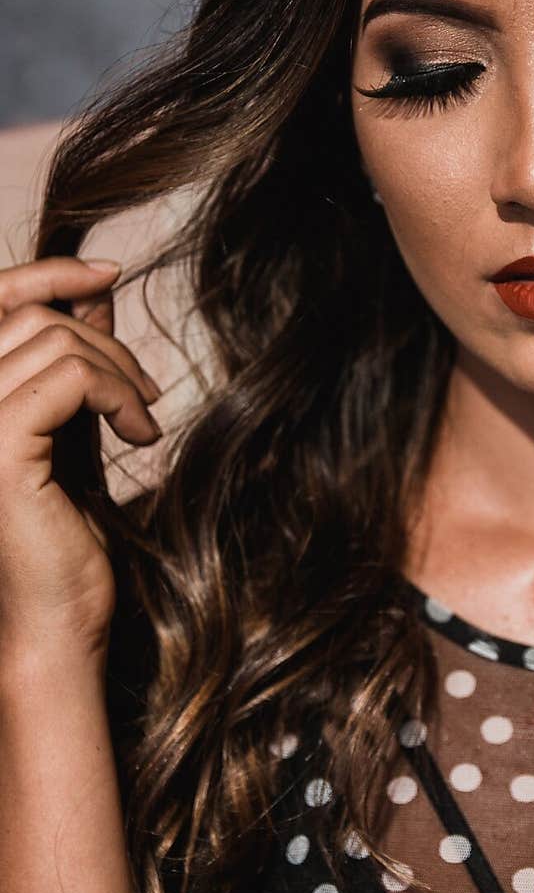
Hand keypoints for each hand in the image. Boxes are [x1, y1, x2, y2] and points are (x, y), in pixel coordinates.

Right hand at [0, 256, 161, 669]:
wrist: (57, 620)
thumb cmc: (61, 536)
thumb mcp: (70, 427)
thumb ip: (72, 360)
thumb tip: (96, 289)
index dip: (47, 272)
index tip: (110, 272)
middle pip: (30, 318)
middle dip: (104, 340)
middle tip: (144, 394)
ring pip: (56, 342)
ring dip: (119, 372)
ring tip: (143, 417)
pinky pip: (72, 378)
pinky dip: (119, 395)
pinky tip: (141, 434)